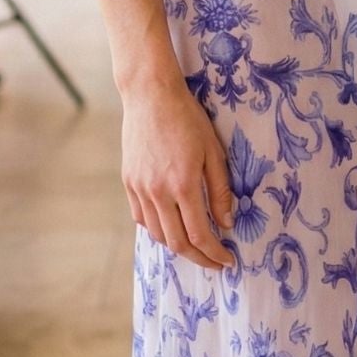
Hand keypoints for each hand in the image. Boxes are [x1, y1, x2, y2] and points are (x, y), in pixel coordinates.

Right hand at [121, 77, 235, 270]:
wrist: (150, 94)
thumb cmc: (187, 118)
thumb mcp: (213, 152)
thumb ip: (220, 191)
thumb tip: (226, 224)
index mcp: (183, 184)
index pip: (199, 235)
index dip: (215, 254)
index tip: (227, 261)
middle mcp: (158, 192)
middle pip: (177, 243)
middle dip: (199, 258)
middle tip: (215, 261)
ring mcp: (140, 188)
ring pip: (157, 234)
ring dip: (177, 246)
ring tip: (195, 245)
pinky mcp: (128, 181)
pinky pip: (140, 217)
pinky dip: (156, 228)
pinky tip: (170, 226)